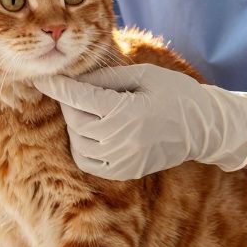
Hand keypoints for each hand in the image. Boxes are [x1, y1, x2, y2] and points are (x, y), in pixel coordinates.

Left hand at [32, 64, 246, 180]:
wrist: (204, 128)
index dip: (57, 86)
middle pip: (76, 120)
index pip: (78, 97)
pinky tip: (92, 132)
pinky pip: (88, 162)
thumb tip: (75, 78)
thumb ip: (107, 77)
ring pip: (78, 142)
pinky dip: (82, 146)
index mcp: (127, 111)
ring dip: (76, 124)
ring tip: (89, 110)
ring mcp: (123, 159)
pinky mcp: (125, 171)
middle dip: (70, 103)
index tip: (41, 77)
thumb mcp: (144, 75)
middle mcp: (122, 139)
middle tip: (76, 91)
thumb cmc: (175, 93)